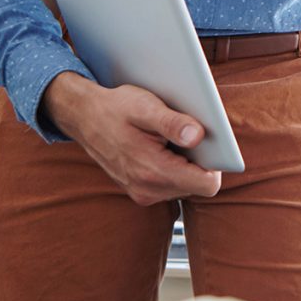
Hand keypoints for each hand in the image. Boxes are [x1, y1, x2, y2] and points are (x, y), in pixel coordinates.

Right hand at [41, 71, 222, 204]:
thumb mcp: (146, 107)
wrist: (84, 117)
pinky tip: (163, 147)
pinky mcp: (140, 191)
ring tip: (171, 139)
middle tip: (188, 135)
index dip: (216, 163)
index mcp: (153, 172)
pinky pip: (172, 184)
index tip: (212, 143)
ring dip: (186, 164)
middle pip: (199, 185)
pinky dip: (174, 167)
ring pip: (186, 186)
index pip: (207, 185)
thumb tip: (199, 136)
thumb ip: (173, 123)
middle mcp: (148, 190)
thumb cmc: (116, 109)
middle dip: (200, 161)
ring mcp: (143, 193)